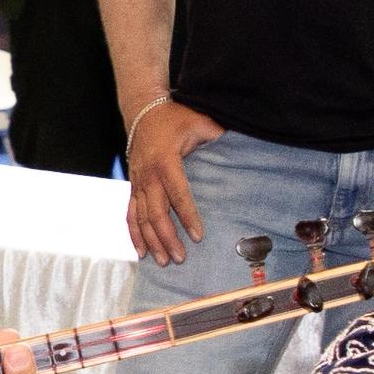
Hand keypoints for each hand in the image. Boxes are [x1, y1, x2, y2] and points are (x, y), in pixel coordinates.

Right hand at [124, 98, 224, 259]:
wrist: (143, 112)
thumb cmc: (175, 118)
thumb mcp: (199, 122)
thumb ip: (218, 136)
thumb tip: (243, 148)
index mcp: (166, 161)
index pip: (178, 193)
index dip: (187, 216)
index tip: (198, 235)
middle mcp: (148, 175)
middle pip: (156, 212)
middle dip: (168, 237)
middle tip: (181, 257)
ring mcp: (138, 182)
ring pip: (141, 218)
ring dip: (152, 241)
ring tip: (163, 261)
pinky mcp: (132, 187)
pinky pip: (130, 214)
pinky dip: (134, 234)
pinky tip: (141, 251)